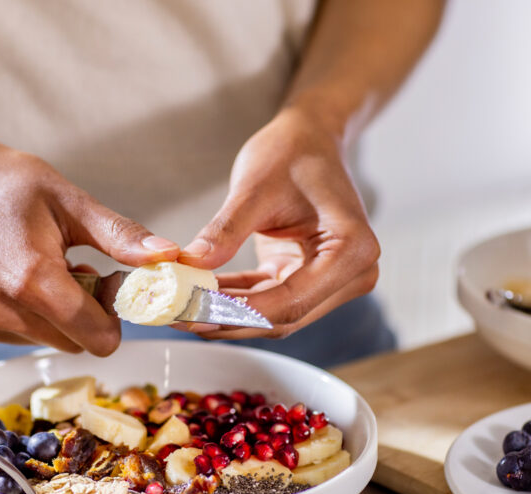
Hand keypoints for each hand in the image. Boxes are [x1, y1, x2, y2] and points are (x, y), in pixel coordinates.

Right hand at [0, 119, 178, 354]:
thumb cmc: (3, 183)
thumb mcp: (69, 201)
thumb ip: (120, 237)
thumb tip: (168, 257)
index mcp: (32, 278)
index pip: (96, 337)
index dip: (111, 319)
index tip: (105, 289)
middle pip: (69, 343)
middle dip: (80, 316)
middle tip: (70, 272)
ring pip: (37, 342)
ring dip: (45, 316)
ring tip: (32, 271)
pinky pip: (2, 338)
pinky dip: (12, 317)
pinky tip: (1, 280)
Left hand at [178, 107, 379, 338]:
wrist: (309, 138)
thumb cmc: (292, 152)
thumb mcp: (254, 188)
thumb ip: (225, 231)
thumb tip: (190, 265)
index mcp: (352, 250)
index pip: (290, 301)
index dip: (238, 312)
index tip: (194, 312)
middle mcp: (352, 274)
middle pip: (283, 316)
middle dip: (227, 319)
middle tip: (178, 316)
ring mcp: (333, 281)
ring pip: (273, 316)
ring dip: (226, 314)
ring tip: (180, 309)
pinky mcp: (309, 280)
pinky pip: (267, 300)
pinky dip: (233, 300)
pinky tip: (198, 296)